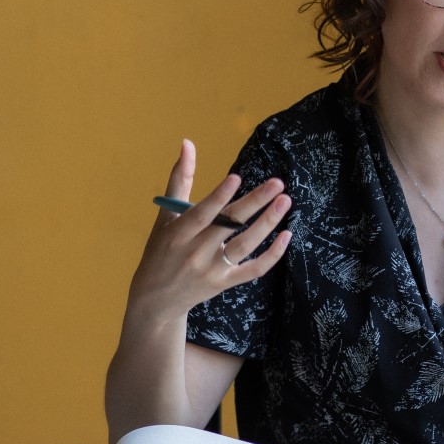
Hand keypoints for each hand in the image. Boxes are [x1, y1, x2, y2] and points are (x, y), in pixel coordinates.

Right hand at [126, 139, 291, 324]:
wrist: (156, 299)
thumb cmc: (160, 249)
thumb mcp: (165, 216)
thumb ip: (179, 179)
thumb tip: (188, 143)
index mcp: (178, 234)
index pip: (201, 213)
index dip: (219, 196)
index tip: (237, 177)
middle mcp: (195, 252)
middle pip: (229, 225)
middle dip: (255, 203)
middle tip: (277, 184)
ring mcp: (212, 270)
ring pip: (245, 245)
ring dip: (268, 224)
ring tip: (284, 201)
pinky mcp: (225, 283)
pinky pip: (253, 269)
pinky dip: (272, 255)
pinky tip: (287, 235)